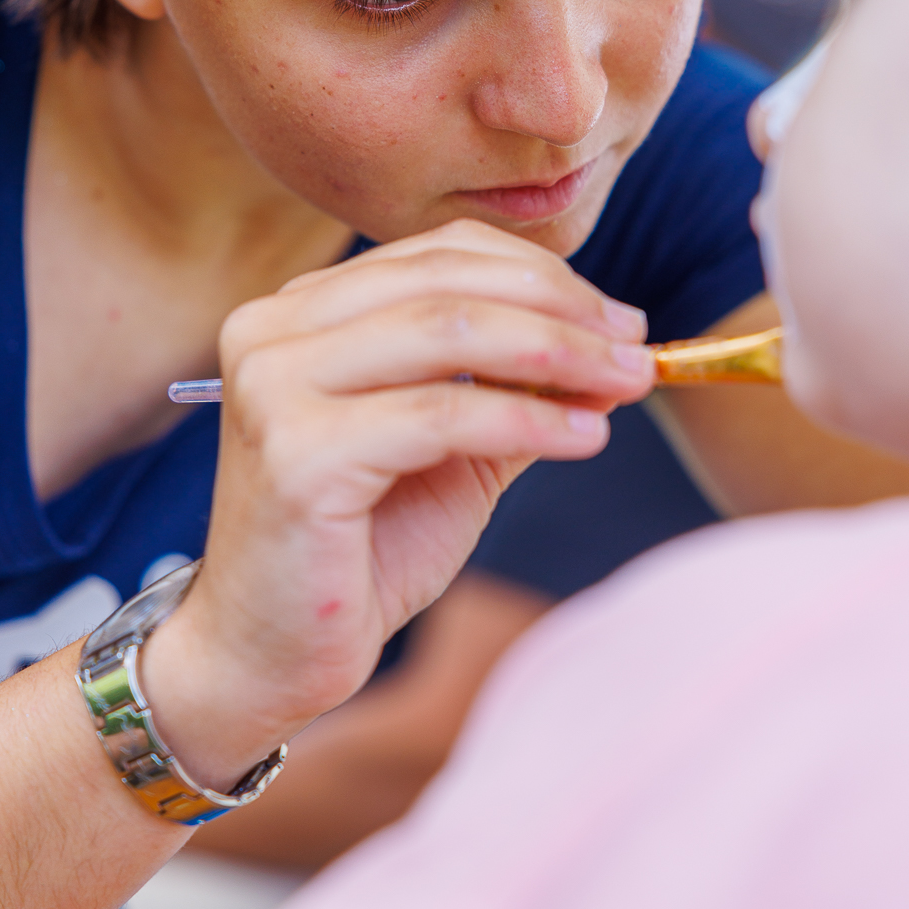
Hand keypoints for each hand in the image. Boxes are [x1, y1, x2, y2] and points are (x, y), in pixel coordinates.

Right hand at [144, 219, 652, 787]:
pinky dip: (529, 420)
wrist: (270, 654)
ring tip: (629, 384)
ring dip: (559, 354)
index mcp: (302, 311)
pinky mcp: (297, 453)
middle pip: (448, 283)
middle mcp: (273, 329)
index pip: (439, 254)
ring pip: (448, 333)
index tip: (621, 320)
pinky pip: (442, 415)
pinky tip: (586, 438)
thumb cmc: (361, 549)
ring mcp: (276, 385)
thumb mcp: (454, 448)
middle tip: (639, 347)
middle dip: (562, 310)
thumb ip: (518, 388)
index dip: (542, 276)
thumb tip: (618, 346)